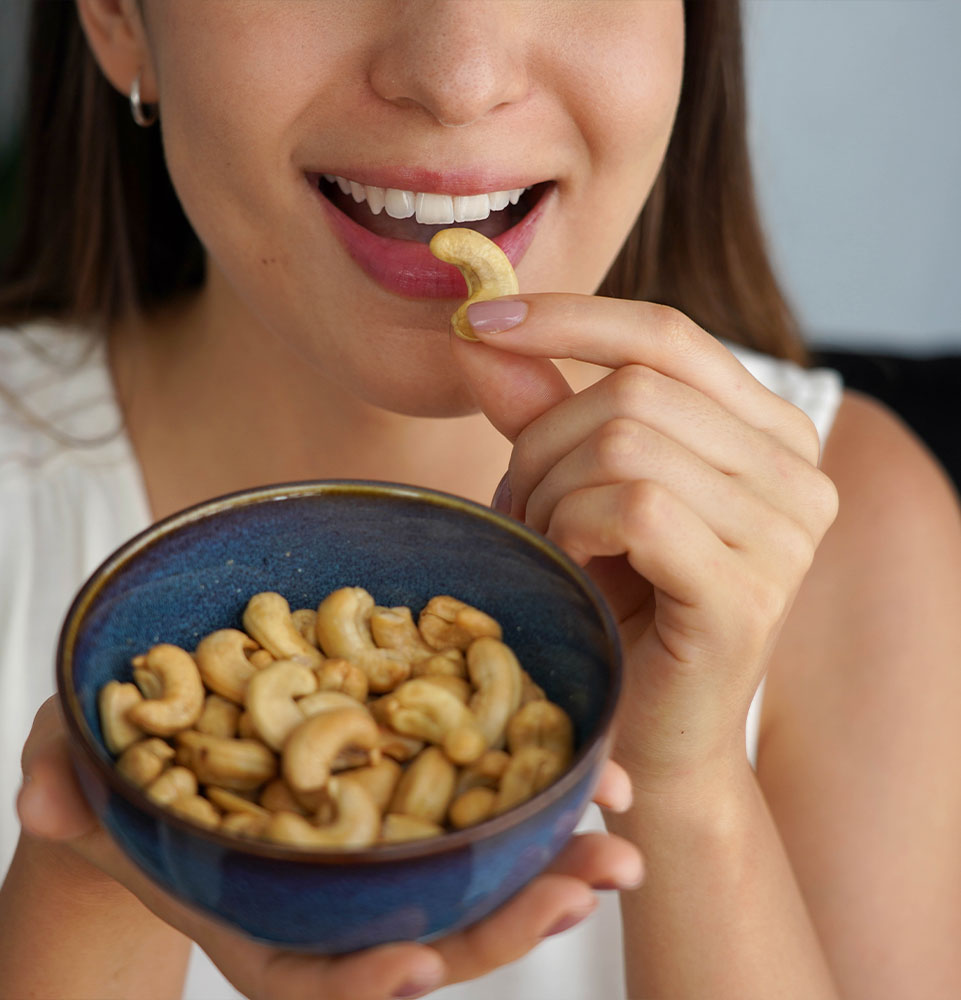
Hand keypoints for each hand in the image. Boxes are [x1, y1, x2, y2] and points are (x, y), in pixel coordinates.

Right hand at [16, 696, 641, 998]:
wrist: (180, 735)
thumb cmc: (126, 760)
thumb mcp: (85, 761)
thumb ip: (67, 777)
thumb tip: (43, 794)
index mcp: (256, 912)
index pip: (307, 977)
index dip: (358, 982)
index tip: (414, 964)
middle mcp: (331, 896)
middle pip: (425, 936)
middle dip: (508, 923)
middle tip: (588, 886)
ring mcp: (379, 850)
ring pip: (472, 883)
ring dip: (551, 866)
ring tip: (617, 839)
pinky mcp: (410, 794)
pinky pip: (479, 810)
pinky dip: (537, 805)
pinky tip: (588, 777)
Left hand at [452, 294, 838, 783]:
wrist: (649, 735)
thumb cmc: (615, 609)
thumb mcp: (580, 491)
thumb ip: (546, 411)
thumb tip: (479, 333)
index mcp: (769, 432)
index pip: (668, 336)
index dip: (566, 319)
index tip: (478, 320)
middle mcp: (797, 472)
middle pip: (633, 390)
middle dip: (542, 444)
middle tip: (521, 510)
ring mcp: (785, 534)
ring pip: (624, 443)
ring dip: (550, 494)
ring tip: (547, 546)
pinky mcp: (749, 593)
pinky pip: (634, 507)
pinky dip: (573, 530)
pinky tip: (571, 569)